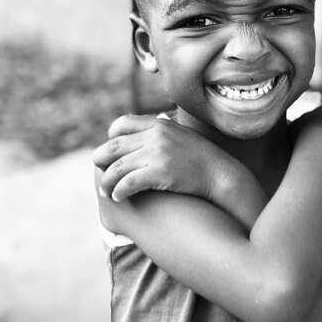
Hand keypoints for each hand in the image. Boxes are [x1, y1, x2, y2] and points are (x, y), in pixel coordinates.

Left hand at [93, 113, 233, 201]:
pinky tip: (118, 197)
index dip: (110, 138)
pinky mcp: (160, 173)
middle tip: (100, 173)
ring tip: (106, 191)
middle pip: (113, 146)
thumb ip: (159, 134)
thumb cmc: (201, 160)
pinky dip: (119, 191)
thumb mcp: (179, 136)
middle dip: (101, 161)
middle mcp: (155, 136)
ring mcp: (157, 153)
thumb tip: (138, 141)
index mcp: (158, 124)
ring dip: (107, 182)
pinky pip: (128, 182)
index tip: (111, 154)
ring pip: (117, 167)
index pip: (120, 124)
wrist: (221, 174)